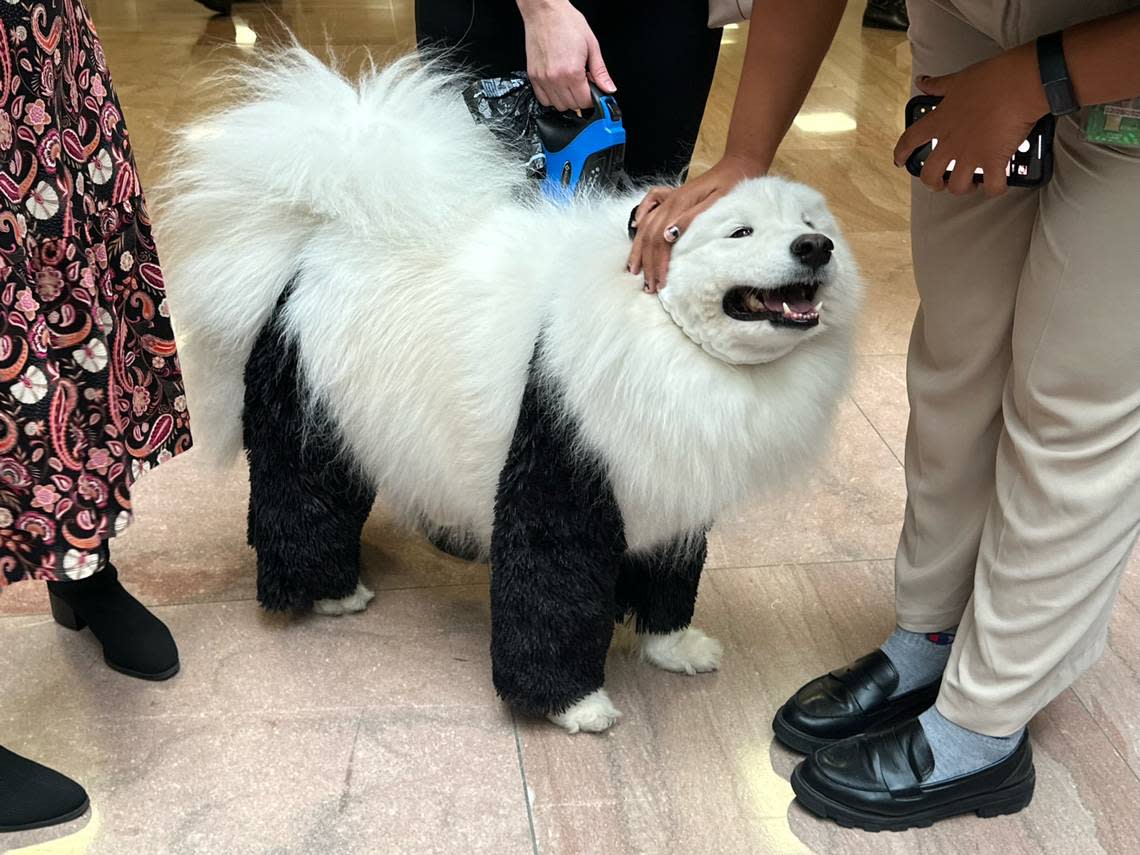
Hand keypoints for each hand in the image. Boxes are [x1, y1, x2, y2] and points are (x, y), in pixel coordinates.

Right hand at [518, 0, 615, 110]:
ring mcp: (542, 79)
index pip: (585, 101)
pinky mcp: (533, 77)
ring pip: (558, 105)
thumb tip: (609, 88)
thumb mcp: (592, 45)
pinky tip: (559, 85)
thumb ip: (600, 71)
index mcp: (572, 72)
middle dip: (581, 97)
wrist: (545, 11)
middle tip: (583, 82)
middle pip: (573, 105)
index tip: (594, 89)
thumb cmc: (566, 22)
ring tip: (571, 82)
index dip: (593, 97)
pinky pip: (544, 100)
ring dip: (567, 99)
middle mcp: (555, 79)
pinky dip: (553, 97)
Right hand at [627, 154, 763, 291]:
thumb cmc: (731, 185)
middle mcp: (670, 201)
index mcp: (679, 204)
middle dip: (647, 263)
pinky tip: (636, 227)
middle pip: (649, 236)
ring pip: (645, 225)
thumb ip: (691, 219)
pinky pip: (649, 204)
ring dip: (639, 249)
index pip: (660, 240)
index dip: (658, 263)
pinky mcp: (672, 195)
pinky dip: (641, 216)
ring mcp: (669, 197)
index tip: (660, 282)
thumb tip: (668, 236)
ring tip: (635, 268)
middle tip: (648, 285)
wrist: (738, 165)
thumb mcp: (716, 204)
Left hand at [893, 45, 1048, 196]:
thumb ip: (938, 85)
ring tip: (971, 183)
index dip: (901, 153)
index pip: (910, 140)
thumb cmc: (991, 78)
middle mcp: (951, 142)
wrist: (1019, 83)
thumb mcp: (957, 80)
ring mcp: (971, 154)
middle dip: (933, 183)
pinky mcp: (994, 160)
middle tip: (941, 181)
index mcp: (940, 122)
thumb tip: (923, 82)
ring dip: (963, 188)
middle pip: (929, 174)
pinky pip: (992, 186)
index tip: (899, 161)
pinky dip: (995, 188)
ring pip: (957, 186)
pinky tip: (997, 183)